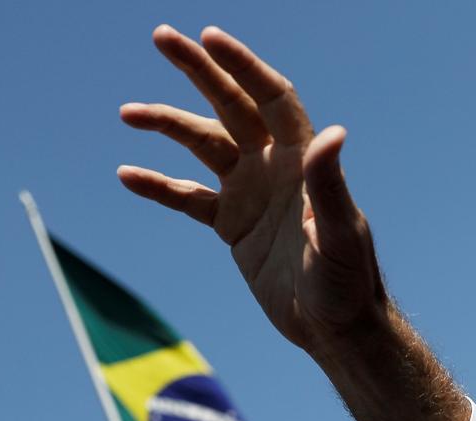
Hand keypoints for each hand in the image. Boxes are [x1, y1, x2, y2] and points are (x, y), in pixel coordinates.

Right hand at [119, 25, 468, 420]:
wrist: (335, 329)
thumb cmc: (348, 283)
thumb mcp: (339, 234)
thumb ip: (329, 184)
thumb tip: (332, 133)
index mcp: (301, 162)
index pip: (271, 99)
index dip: (243, 66)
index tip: (210, 37)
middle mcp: (275, 168)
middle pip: (231, 106)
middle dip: (199, 71)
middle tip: (162, 35)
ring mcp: (252, 194)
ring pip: (203, 145)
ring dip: (168, 125)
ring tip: (128, 113)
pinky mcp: (234, 226)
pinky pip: (188, 198)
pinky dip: (159, 185)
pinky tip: (127, 174)